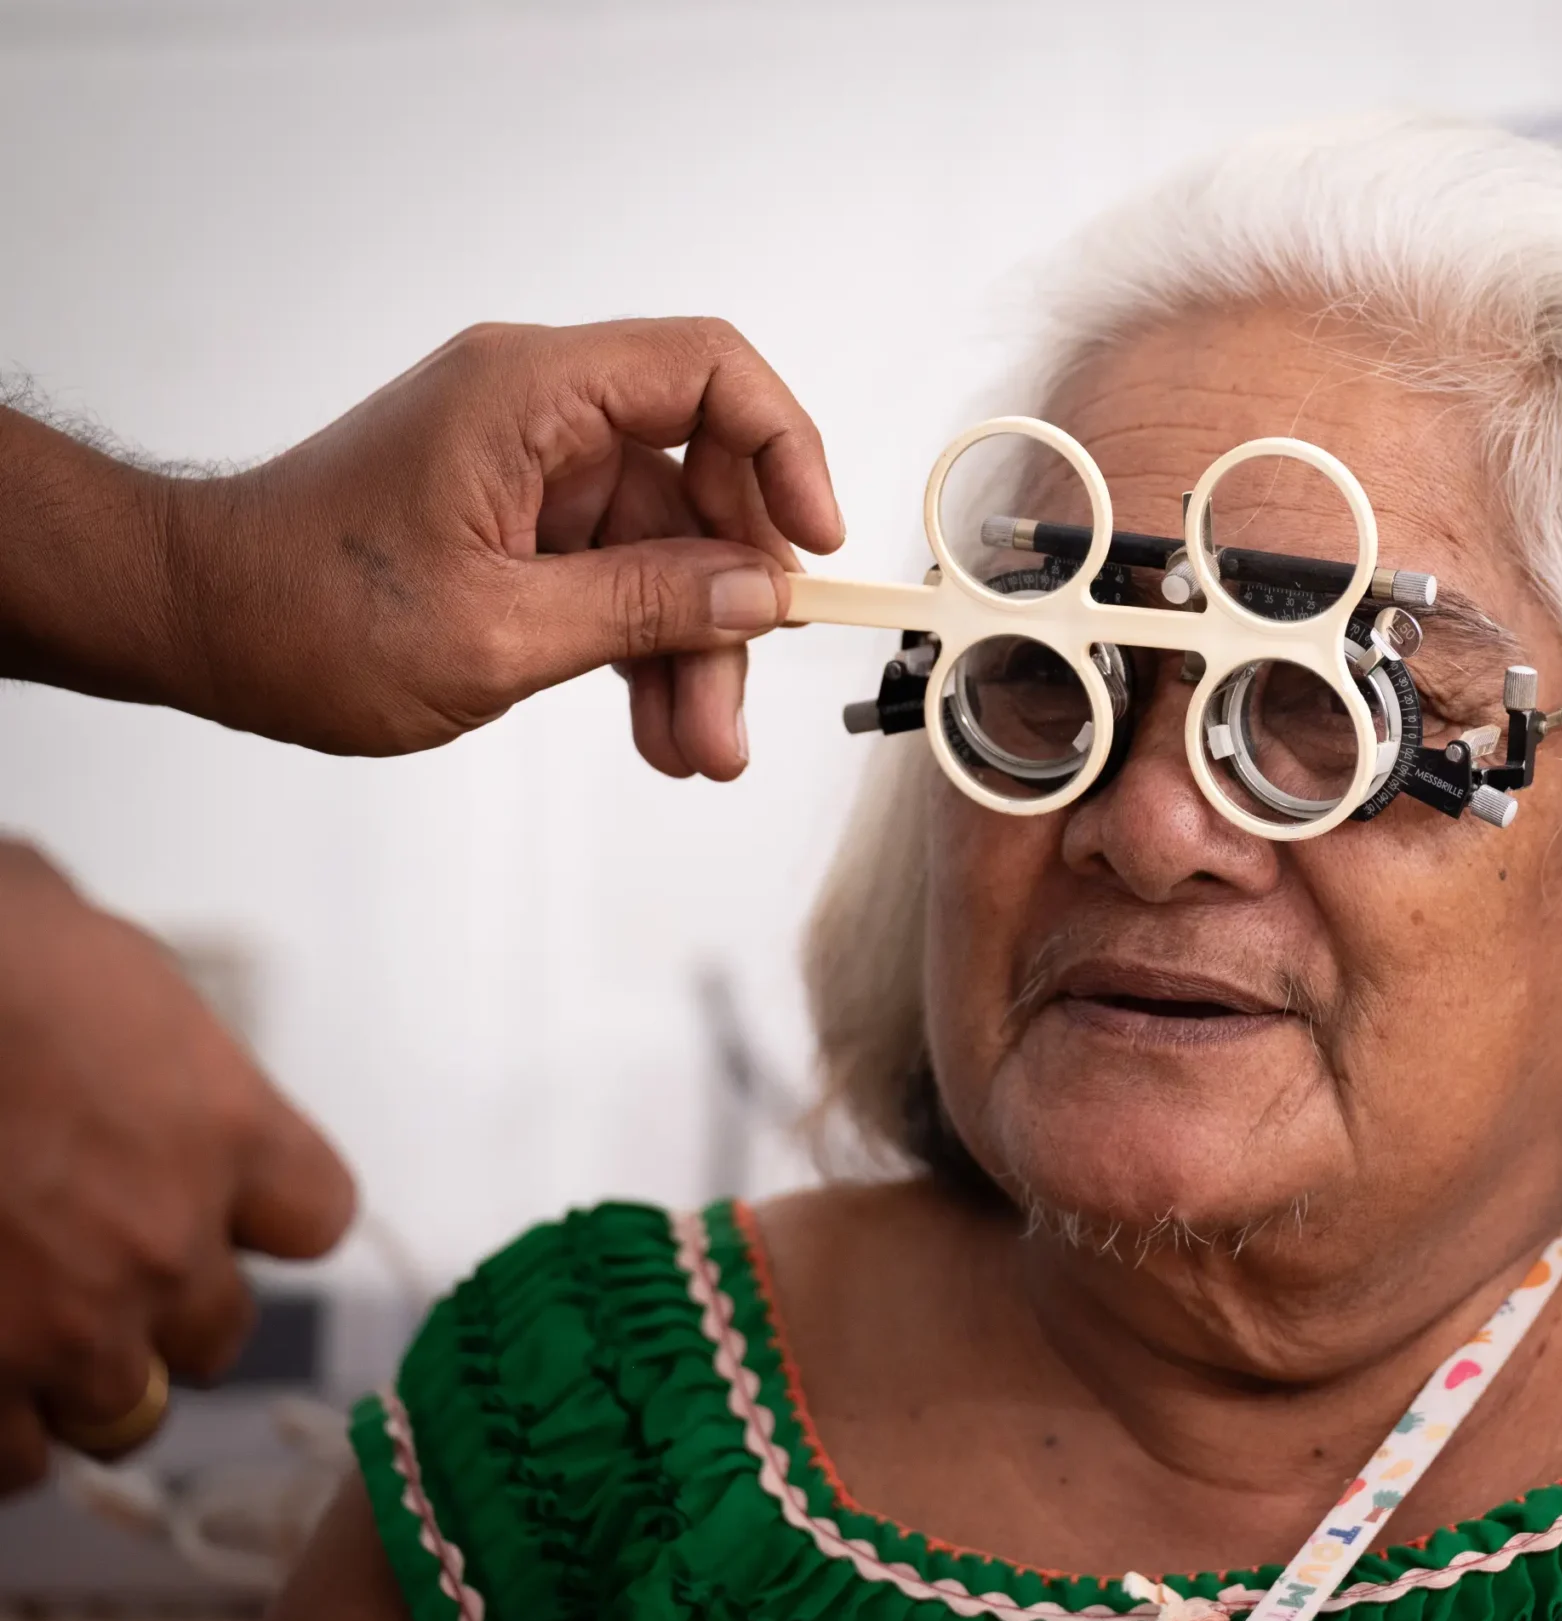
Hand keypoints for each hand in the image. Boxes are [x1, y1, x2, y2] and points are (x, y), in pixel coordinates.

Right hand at [0, 840, 355, 1493]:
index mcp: (225, 1130)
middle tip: (99, 1274)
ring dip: (83, 1385)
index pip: (314, 1215)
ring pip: (122, 1413)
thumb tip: (115, 1006)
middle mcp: (167, 1244)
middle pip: (220, 1334)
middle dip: (164, 1311)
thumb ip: (137, 1024)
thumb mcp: (90, 952)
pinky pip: (11, 1461)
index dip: (259, 1217)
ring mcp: (65, 1327)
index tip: (222, 1207)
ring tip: (29, 1343)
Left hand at [154, 318, 839, 777]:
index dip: (785, 450)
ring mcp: (529, 464)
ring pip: (667, 545)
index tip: (812, 548)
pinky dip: (642, 645)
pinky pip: (618, 570)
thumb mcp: (498, 633)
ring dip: (691, 648)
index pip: (710, 372)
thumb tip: (761, 592)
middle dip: (733, 599)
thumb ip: (646, 605)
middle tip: (739, 707)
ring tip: (696, 750)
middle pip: (702, 481)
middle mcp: (539, 409)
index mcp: (531, 394)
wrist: (193, 623)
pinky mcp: (518, 516)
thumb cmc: (302, 613)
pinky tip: (658, 726)